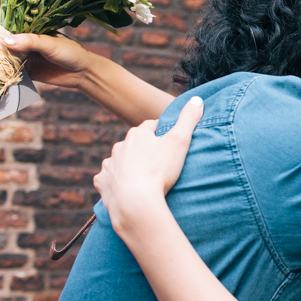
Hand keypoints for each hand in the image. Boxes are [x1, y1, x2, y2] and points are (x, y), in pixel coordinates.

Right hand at [0, 21, 93, 89]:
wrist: (83, 72)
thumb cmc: (71, 52)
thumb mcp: (50, 44)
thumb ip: (30, 41)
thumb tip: (5, 40)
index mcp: (28, 29)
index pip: (4, 25)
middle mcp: (22, 41)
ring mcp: (23, 56)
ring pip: (2, 57)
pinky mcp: (26, 71)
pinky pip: (10, 72)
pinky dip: (2, 73)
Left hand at [94, 97, 203, 235]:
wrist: (135, 202)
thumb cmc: (159, 171)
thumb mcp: (180, 141)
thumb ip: (188, 119)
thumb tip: (197, 99)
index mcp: (138, 134)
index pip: (151, 126)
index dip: (162, 132)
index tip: (170, 141)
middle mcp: (120, 146)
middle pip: (134, 144)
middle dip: (144, 149)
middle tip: (159, 162)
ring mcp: (109, 164)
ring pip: (120, 161)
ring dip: (129, 165)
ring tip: (143, 178)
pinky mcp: (102, 182)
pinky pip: (108, 179)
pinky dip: (115, 182)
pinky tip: (126, 190)